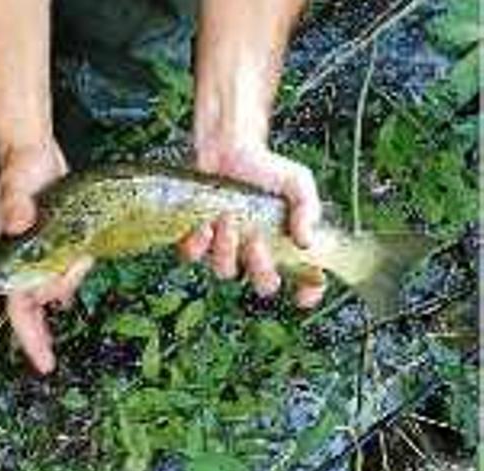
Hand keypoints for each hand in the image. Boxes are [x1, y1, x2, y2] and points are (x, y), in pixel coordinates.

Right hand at [0, 140, 93, 373]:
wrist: (31, 151)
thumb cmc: (20, 168)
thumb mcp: (18, 184)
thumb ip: (16, 205)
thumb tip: (16, 225)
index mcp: (12, 257)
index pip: (18, 308)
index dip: (30, 338)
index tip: (46, 363)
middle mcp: (24, 262)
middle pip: (37, 307)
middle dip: (50, 318)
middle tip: (63, 318)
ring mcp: (39, 254)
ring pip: (55, 287)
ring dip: (69, 282)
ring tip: (82, 252)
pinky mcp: (55, 242)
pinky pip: (64, 270)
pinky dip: (72, 276)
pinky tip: (80, 272)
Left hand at [178, 141, 325, 307]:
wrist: (229, 147)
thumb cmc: (267, 167)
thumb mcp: (298, 183)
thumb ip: (307, 209)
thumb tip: (306, 242)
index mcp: (285, 244)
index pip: (304, 279)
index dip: (307, 291)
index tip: (303, 293)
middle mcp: (257, 253)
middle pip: (263, 284)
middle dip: (260, 267)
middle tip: (255, 238)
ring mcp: (227, 249)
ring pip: (226, 272)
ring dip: (226, 249)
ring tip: (227, 218)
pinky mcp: (199, 239)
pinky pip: (194, 257)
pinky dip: (198, 245)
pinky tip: (205, 225)